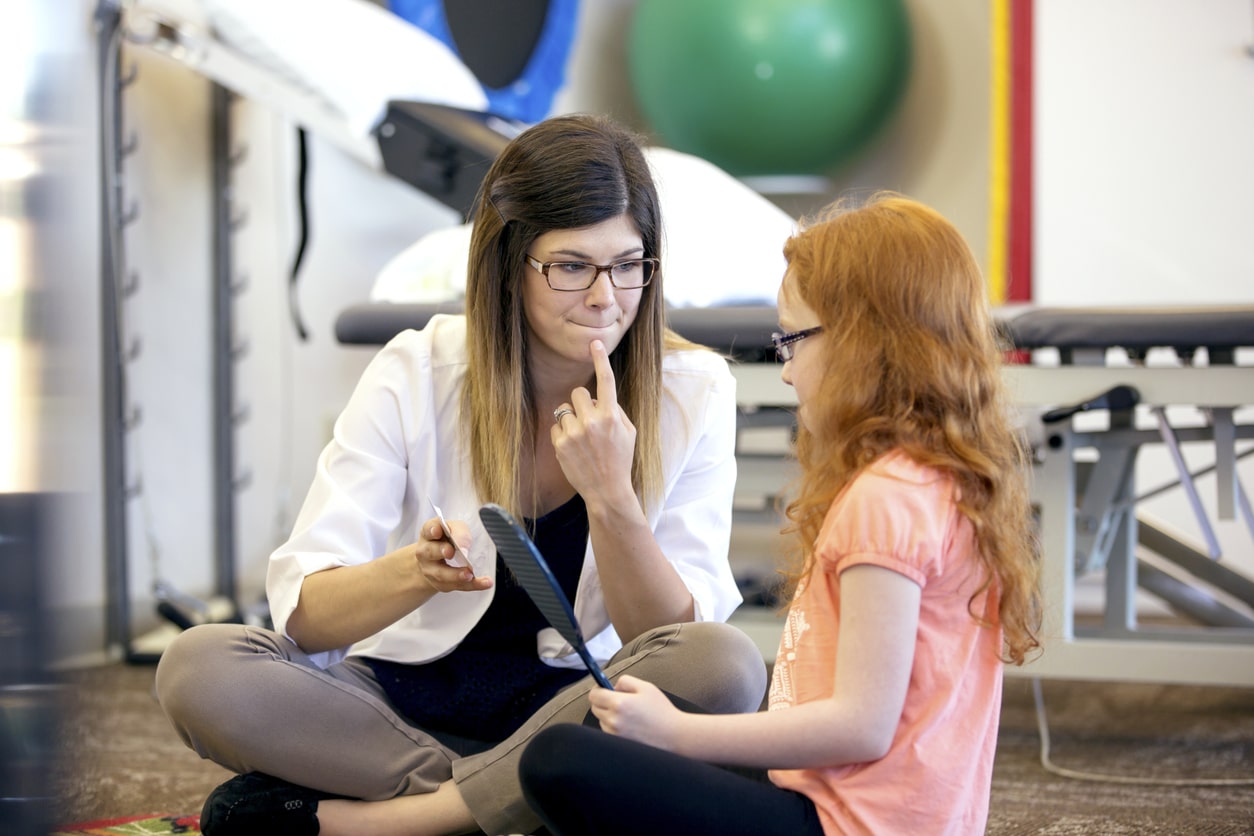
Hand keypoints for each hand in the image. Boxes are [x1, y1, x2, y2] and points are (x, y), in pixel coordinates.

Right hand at [415, 517, 490, 593]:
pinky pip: (458, 585)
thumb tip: (463, 547)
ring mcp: (431, 570)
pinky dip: (473, 585)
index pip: (428, 530)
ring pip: (442, 574)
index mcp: (428, 534)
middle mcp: (425, 552)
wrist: (438, 558)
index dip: (432, 530)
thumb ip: (459, 533)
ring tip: (469, 575)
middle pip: (430, 552)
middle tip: (451, 552)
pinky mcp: (442, 583)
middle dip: (441, 551)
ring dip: (456, 575)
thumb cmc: (448, 538)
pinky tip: (485, 583)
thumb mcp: (455, 528)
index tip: (437, 531)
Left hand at [551, 340, 637, 505]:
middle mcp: (593, 422)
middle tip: (589, 419)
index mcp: (612, 416)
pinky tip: (573, 448)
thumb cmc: (620, 460)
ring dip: (572, 420)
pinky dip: (563, 434)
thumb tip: (599, 397)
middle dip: (582, 403)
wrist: (607, 490)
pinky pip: (556, 426)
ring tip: (582, 439)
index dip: (600, 359)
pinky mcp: (561, 444)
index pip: (606, 381)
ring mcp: (575, 433)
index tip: (595, 343)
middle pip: (578, 393)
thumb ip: (616, 410)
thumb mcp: (629, 433)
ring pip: (565, 410)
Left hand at [588, 674, 683, 750]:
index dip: (598, 689)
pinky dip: (614, 727)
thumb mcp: (646, 687)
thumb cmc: (662, 711)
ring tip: (628, 714)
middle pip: (595, 708)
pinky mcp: (619, 744)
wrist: (674, 736)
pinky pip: (608, 732)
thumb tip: (613, 686)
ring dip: (608, 715)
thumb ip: (625, 681)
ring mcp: (615, 735)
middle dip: (603, 701)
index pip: (594, 695)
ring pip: (601, 720)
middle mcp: (613, 720)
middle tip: (619, 700)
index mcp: (619, 704)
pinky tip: (629, 725)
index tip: (603, 688)